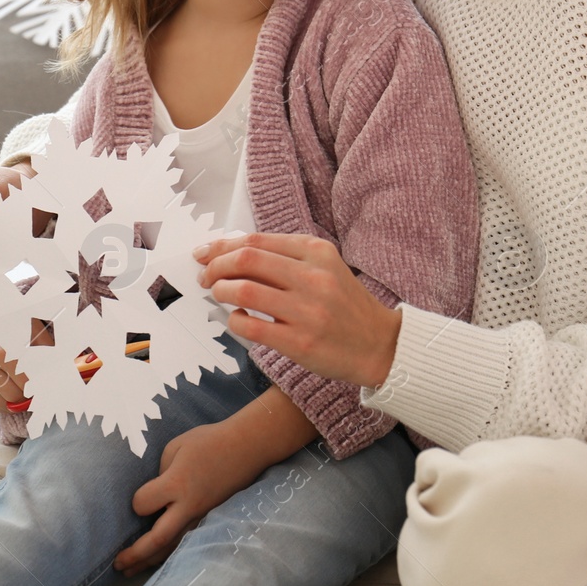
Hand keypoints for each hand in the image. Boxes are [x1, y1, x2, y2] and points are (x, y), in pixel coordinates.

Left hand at [114, 421, 261, 576]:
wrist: (247, 446)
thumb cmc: (209, 441)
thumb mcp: (176, 446)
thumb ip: (160, 472)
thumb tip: (154, 492)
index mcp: (177, 482)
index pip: (144, 504)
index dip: (136, 503)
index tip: (137, 498)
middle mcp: (190, 504)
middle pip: (158, 538)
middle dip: (135, 554)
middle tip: (117, 563)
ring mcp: (202, 514)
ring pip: (173, 547)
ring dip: (149, 560)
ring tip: (129, 569)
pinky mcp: (210, 518)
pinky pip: (186, 542)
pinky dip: (168, 553)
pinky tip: (157, 558)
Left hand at [194, 232, 402, 387]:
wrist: (381, 344)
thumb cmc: (345, 305)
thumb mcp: (325, 267)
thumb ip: (286, 257)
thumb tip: (233, 252)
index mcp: (317, 252)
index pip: (257, 241)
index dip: (222, 246)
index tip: (205, 253)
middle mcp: (313, 277)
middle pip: (246, 260)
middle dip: (215, 266)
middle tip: (205, 276)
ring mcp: (307, 310)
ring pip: (244, 291)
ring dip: (221, 291)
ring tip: (218, 294)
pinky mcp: (300, 342)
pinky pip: (251, 326)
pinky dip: (235, 320)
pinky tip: (237, 319)